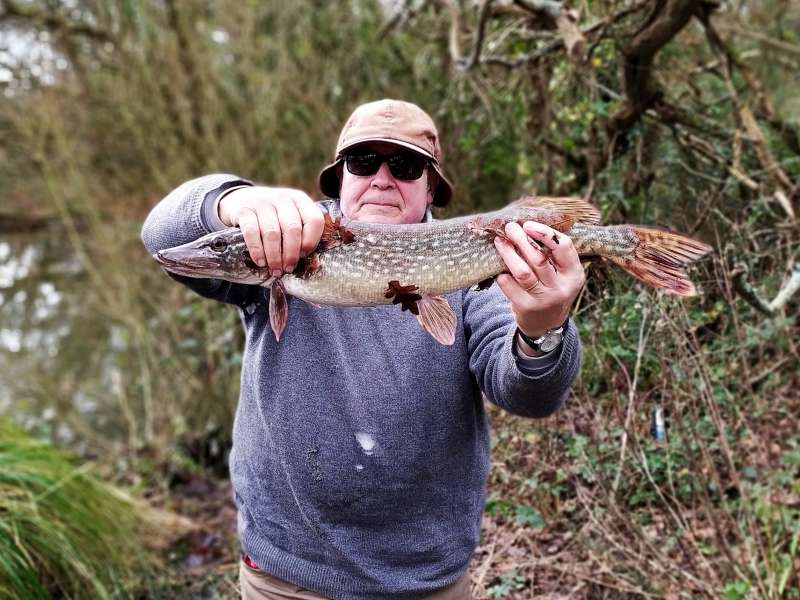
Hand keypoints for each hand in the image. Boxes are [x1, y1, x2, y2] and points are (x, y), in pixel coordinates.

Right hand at [218, 186, 324, 275]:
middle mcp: (282, 198)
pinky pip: (252, 232)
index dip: (311, 240)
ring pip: (272, 233)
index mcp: (299, 199)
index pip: (314, 219)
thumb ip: (301, 233)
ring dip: (274, 256)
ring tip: (275, 269)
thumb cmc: (272, 216)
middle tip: (288, 268)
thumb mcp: (289, 216)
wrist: (240, 199)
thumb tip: (310, 263)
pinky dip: (257, 250)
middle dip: (291, 253)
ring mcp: (261, 202)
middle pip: (292, 229)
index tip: (304, 255)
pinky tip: (260, 262)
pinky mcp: (243, 210)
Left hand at [493, 221, 584, 340]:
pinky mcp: (527, 308)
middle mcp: (562, 287)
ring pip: (523, 272)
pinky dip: (502, 275)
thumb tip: (526, 225)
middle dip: (521, 240)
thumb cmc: (551, 288)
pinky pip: (510, 286)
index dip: (544, 233)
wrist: (546, 324)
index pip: (563, 247)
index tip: (528, 225)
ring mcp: (544, 299)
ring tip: (500, 242)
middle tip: (510, 228)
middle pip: (539, 258)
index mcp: (574, 273)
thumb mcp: (562, 274)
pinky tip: (499, 268)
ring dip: (509, 254)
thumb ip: (552, 254)